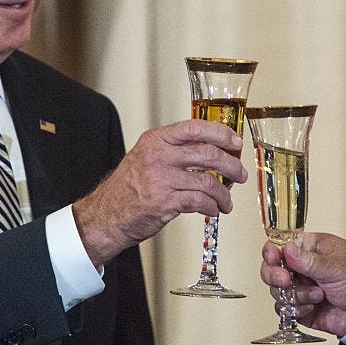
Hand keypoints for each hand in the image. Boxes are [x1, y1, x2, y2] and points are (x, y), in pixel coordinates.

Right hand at [73, 119, 246, 264]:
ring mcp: (161, 179)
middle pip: (207, 153)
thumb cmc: (128, 189)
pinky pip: (200, 201)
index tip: (236, 142)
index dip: (221, 134)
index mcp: (156, 140)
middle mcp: (159, 156)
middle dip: (231, 165)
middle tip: (239, 173)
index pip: (195, 128)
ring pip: (208, 181)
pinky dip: (212, 207)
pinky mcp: (165, 202)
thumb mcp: (147, 157)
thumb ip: (174, 151)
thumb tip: (211, 150)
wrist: (106, 216)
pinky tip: (213, 210)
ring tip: (227, 201)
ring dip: (224, 193)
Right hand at [260, 232, 345, 337]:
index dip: (272, 252)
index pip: (281, 245)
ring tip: (318, 295)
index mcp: (310, 249)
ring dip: (296, 295)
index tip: (273, 258)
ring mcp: (300, 288)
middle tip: (287, 281)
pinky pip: (284, 310)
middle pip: (271, 269)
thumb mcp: (338, 267)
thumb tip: (287, 250)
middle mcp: (301, 267)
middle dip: (276, 276)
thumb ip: (310, 261)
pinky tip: (313, 307)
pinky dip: (297, 310)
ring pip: (277, 291)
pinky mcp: (300, 307)